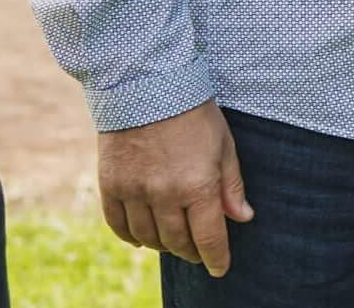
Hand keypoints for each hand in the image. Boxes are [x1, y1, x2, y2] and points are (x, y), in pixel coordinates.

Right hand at [97, 100, 254, 276]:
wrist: (147, 85)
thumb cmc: (194, 112)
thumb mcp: (223, 145)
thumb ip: (231, 185)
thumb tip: (243, 217)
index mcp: (197, 185)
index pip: (208, 238)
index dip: (216, 258)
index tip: (220, 268)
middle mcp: (164, 194)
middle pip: (177, 243)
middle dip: (191, 252)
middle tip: (198, 251)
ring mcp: (134, 192)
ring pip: (148, 238)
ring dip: (163, 245)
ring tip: (173, 241)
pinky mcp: (111, 185)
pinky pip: (118, 225)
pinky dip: (131, 237)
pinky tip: (142, 237)